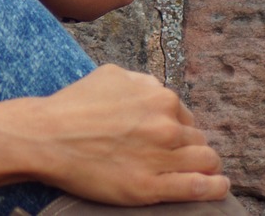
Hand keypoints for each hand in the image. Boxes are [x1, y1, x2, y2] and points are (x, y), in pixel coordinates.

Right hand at [32, 65, 230, 204]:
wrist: (45, 137)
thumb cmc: (72, 106)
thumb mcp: (110, 76)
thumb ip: (141, 82)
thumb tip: (157, 89)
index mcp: (159, 97)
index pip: (186, 115)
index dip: (180, 127)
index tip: (171, 138)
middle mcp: (165, 124)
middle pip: (198, 138)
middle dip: (191, 146)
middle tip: (176, 156)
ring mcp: (160, 157)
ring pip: (206, 162)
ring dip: (206, 166)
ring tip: (204, 172)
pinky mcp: (150, 187)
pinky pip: (198, 188)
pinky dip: (214, 187)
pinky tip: (219, 187)